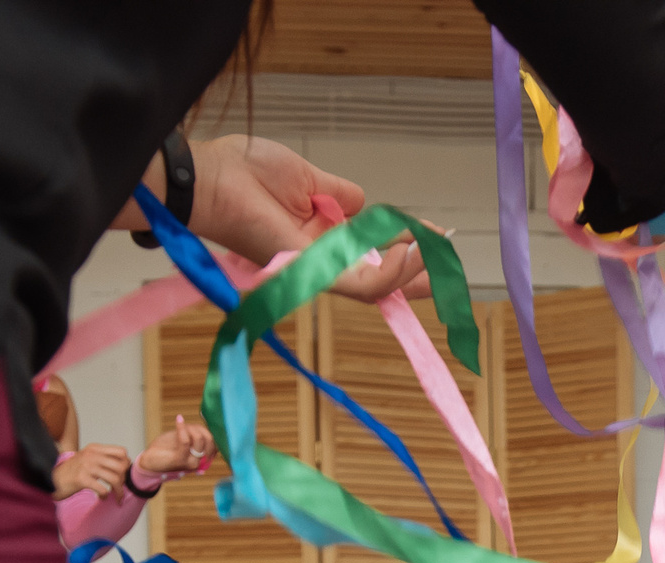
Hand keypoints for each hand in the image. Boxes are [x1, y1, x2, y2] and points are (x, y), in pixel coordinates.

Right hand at [53, 442, 130, 500]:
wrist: (53, 478)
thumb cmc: (74, 470)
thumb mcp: (88, 458)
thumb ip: (104, 458)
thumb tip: (126, 464)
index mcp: (95, 448)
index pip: (122, 452)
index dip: (126, 464)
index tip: (122, 474)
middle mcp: (91, 455)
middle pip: (121, 466)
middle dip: (123, 480)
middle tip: (118, 487)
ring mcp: (86, 467)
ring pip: (115, 479)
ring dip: (118, 491)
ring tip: (115, 495)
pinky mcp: (81, 479)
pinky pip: (103, 489)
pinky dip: (105, 496)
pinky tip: (102, 497)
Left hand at [139, 415, 212, 474]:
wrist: (148, 460)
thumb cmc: (164, 448)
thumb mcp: (182, 439)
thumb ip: (194, 435)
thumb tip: (201, 428)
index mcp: (201, 459)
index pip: (216, 444)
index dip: (207, 432)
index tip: (194, 428)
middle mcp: (198, 463)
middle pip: (210, 440)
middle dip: (199, 428)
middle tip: (187, 427)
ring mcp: (190, 462)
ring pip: (199, 439)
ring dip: (190, 428)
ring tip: (180, 426)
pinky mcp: (179, 460)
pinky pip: (185, 441)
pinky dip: (182, 428)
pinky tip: (179, 420)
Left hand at [188, 136, 428, 298]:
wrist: (214, 176)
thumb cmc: (247, 172)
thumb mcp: (311, 179)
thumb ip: (342, 196)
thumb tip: (366, 204)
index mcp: (323, 241)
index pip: (373, 258)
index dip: (407, 254)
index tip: (435, 238)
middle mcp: (322, 261)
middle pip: (381, 283)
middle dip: (419, 278)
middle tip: (449, 267)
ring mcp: (317, 269)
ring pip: (377, 288)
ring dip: (412, 274)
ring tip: (432, 252)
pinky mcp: (312, 272)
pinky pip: (361, 283)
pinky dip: (392, 273)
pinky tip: (412, 254)